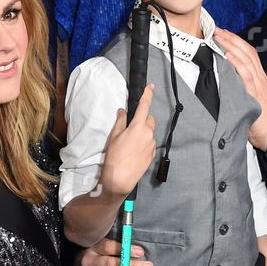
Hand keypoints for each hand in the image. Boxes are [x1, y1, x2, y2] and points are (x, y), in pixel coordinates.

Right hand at [99, 84, 156, 198]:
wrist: (120, 179)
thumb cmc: (114, 157)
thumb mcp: (114, 137)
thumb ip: (120, 122)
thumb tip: (123, 111)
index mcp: (138, 127)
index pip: (144, 106)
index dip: (147, 94)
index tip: (150, 86)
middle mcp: (148, 134)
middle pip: (149, 119)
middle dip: (143, 118)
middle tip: (131, 126)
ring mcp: (152, 145)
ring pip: (150, 132)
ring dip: (143, 132)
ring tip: (130, 143)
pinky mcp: (153, 154)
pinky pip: (150, 143)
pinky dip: (144, 143)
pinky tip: (134, 151)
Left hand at [214, 28, 266, 149]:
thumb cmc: (263, 122)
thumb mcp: (253, 102)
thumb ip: (243, 91)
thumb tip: (227, 86)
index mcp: (260, 79)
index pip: (249, 54)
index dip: (236, 43)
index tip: (224, 35)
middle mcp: (260, 78)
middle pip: (246, 51)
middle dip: (231, 38)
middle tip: (217, 29)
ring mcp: (259, 84)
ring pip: (245, 58)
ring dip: (231, 45)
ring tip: (219, 36)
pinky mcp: (255, 94)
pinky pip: (245, 74)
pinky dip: (236, 62)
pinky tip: (227, 54)